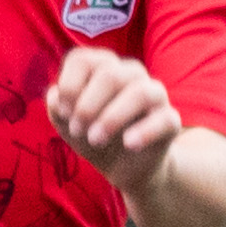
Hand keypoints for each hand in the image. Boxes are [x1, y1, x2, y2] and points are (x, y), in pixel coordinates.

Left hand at [46, 43, 186, 192]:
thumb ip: (56, 107)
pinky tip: (128, 144)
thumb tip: (55, 95)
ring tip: (95, 139)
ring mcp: (154, 95)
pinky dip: (143, 132)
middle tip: (77, 130)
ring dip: (111, 118)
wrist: (123, 167)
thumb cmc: (92, 135)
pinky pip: (164, 119)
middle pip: (109, 74)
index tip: (63, 112)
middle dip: (87, 106)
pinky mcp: (170, 120)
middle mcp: (131, 74)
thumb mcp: (67, 124)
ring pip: (139, 91)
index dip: (69, 85)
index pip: (83, 59)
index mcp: (103, 67)